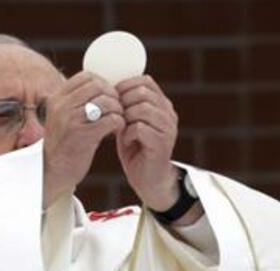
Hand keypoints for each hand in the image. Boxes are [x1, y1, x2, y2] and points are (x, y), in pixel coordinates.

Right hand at [42, 72, 123, 206]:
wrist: (52, 172)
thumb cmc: (63, 144)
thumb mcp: (63, 117)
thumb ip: (76, 101)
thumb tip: (102, 85)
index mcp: (57, 98)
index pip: (86, 77)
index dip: (103, 83)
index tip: (109, 95)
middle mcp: (62, 106)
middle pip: (98, 86)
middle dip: (113, 95)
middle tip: (118, 108)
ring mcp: (71, 121)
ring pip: (106, 101)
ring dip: (118, 109)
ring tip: (118, 119)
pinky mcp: (83, 136)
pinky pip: (110, 120)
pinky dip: (119, 123)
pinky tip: (117, 130)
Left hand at [115, 75, 179, 210]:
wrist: (149, 180)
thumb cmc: (136, 150)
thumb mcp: (130, 122)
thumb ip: (126, 105)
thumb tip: (110, 87)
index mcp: (163, 105)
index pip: (146, 81)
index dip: (125, 87)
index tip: (114, 100)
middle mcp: (169, 114)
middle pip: (143, 92)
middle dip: (123, 102)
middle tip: (116, 116)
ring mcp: (168, 129)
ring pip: (142, 109)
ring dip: (125, 118)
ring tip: (121, 129)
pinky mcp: (162, 144)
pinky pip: (139, 128)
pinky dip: (127, 134)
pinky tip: (125, 142)